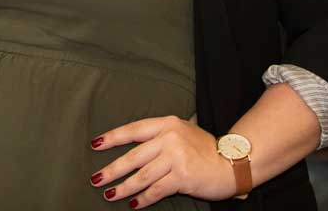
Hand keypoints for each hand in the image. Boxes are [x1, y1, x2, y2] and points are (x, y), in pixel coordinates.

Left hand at [88, 115, 237, 206]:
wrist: (232, 164)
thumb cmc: (205, 149)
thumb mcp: (183, 132)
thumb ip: (160, 136)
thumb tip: (132, 146)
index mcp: (167, 124)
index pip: (133, 130)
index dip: (112, 138)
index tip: (95, 145)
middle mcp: (170, 138)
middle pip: (133, 156)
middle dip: (112, 170)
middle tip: (96, 179)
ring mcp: (176, 157)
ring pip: (141, 176)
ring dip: (123, 187)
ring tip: (110, 194)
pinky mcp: (182, 176)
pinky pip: (156, 190)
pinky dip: (143, 198)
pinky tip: (133, 203)